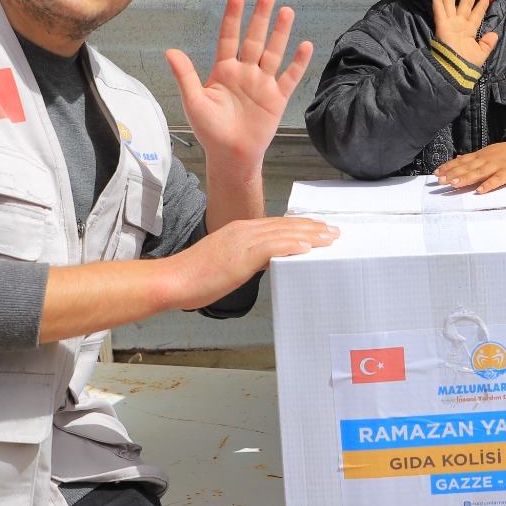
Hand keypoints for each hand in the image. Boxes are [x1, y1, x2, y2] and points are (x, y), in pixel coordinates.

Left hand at [165, 0, 312, 167]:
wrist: (231, 155)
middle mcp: (245, 72)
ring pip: (273, 53)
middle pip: (254, 39)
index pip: (229, 37)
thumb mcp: (194, 101)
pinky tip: (304, 45)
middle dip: (260, 17)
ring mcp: (263, 84)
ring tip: (287, 11)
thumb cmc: (209, 131)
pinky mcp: (277, 98)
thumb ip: (185, 75)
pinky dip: (298, 62)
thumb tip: (170, 51)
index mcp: (223, 71)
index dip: (233, 17)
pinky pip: (289, 77)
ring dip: (280, 33)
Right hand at [170, 216, 337, 309]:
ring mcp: (242, 241)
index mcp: (239, 231)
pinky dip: (291, 246)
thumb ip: (245, 259)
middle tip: (333, 231)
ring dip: (309, 235)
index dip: (300, 226)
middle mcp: (243, 231)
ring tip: (329, 238)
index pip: (277, 225)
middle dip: (312, 228)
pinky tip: (307, 247)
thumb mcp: (226, 263)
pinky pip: (271, 248)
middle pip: (285, 226)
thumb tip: (263, 263)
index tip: (318, 229)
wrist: (173, 280)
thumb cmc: (194, 277)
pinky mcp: (240, 255)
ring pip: (283, 233)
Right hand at [432, 0, 497, 67]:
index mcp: (470, 31)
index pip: (476, 15)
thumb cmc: (468, 63)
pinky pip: (439, 12)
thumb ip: (488, 43)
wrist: (457, 69)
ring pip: (450, 5)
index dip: (481, 6)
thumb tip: (495, 34)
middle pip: (465, 6)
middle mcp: (460, 25)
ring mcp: (451, 24)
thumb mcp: (482, 52)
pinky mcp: (442, 26)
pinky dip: (437, 2)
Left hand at [434, 141, 505, 193]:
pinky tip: (480, 191)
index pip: (461, 161)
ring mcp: (497, 165)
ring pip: (479, 172)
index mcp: (480, 155)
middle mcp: (486, 159)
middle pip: (467, 167)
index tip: (436, 173)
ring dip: (466, 178)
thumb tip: (457, 158)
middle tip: (439, 181)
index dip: (448, 167)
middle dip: (452, 174)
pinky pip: (498, 179)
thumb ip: (473, 157)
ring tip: (454, 185)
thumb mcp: (488, 152)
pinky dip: (488, 184)